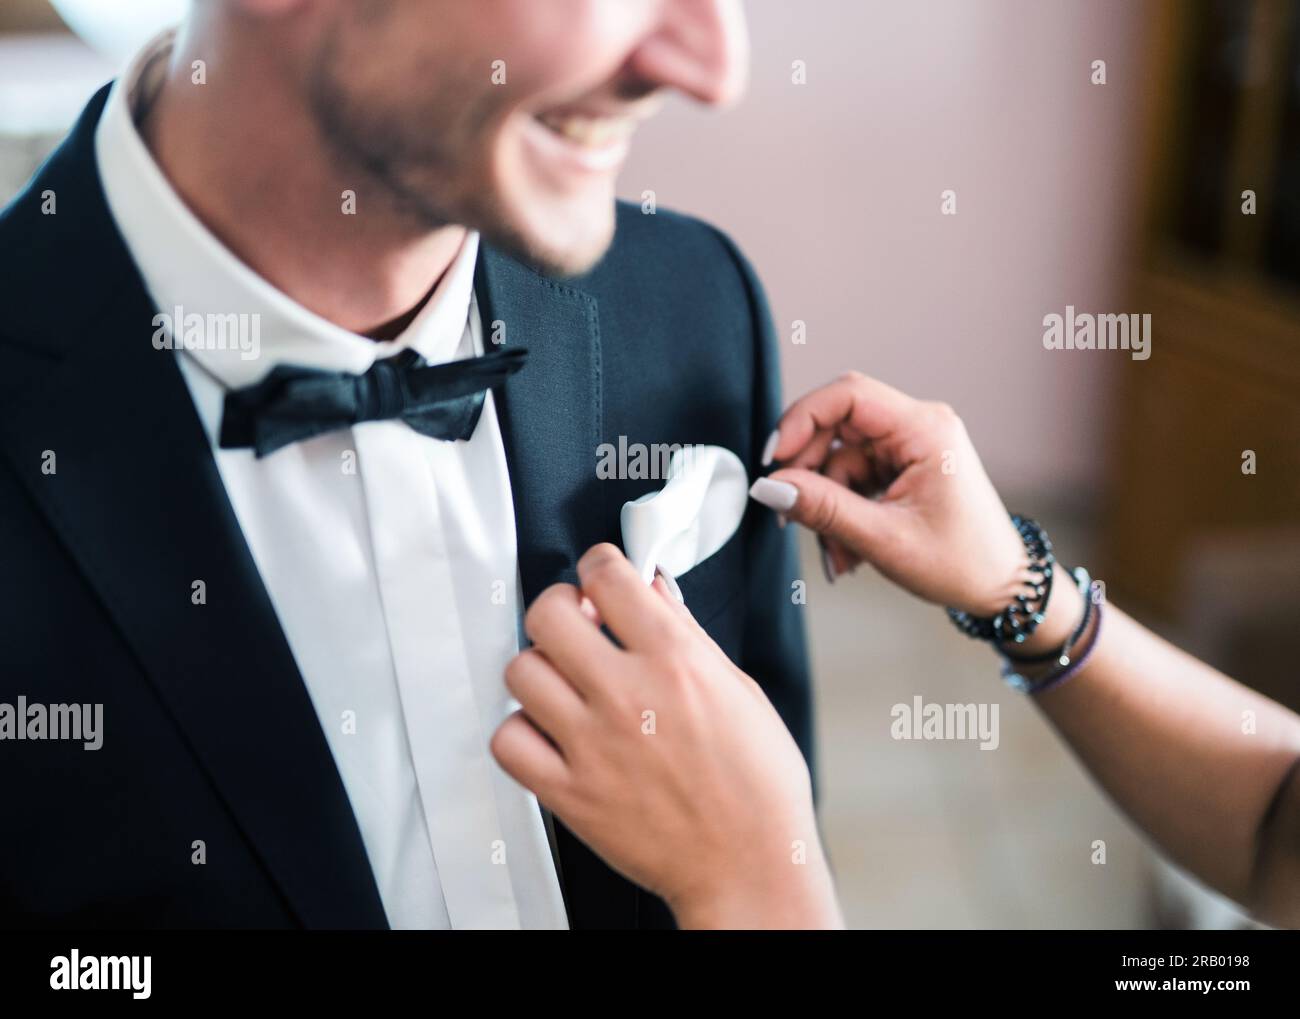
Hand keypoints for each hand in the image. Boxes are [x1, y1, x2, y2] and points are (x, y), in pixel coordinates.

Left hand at [489, 544, 841, 928]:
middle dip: (560, 607)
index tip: (601, 578)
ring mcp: (592, 743)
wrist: (749, 865)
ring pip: (520, 670)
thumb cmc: (758, 787)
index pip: (608, 575)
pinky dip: (520, 731)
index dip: (600, 566)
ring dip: (539, 668)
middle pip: (548, 613)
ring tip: (563, 682)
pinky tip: (548, 732)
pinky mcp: (569, 792)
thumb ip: (689, 634)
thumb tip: (655, 590)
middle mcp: (628, 694)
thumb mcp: (740, 689)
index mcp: (676, 660)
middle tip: (576, 623)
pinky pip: (508, 741)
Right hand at [751, 372, 1051, 622]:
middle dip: (808, 472)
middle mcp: (918, 427)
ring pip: (838, 458)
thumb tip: (769, 486)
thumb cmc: (961, 562)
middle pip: (837, 426)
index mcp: (925, 429)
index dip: (802, 419)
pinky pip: (851, 476)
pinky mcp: (901, 467)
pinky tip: (846, 548)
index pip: (848, 395)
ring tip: (834, 552)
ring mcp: (909, 447)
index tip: (775, 459)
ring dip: (825, 503)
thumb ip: (823, 509)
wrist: (1000, 587)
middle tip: (788, 513)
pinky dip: (840, 510)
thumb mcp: (884, 539)